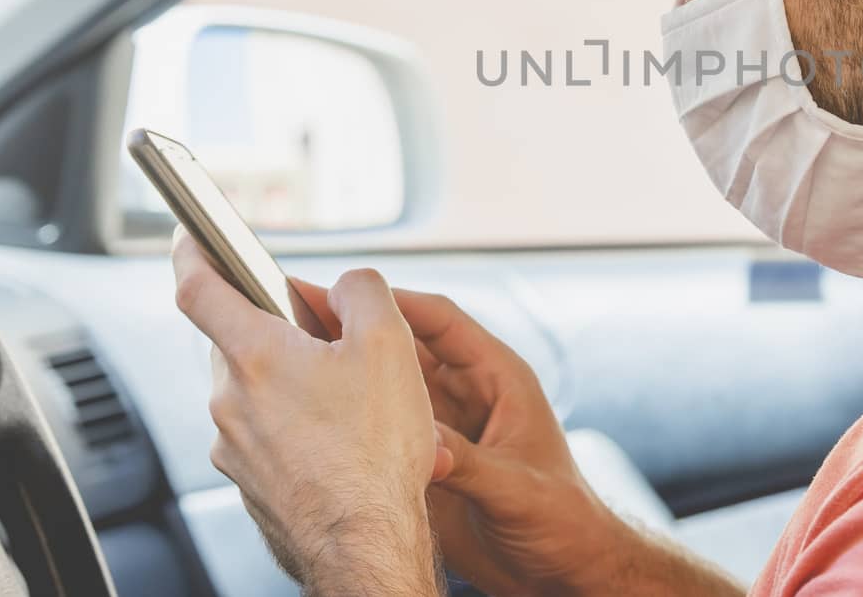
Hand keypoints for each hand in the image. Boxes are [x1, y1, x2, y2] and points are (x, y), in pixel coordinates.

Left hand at [171, 230, 440, 596]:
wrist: (366, 544)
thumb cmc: (374, 454)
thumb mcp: (390, 344)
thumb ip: (363, 291)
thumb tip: (348, 284)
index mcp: (255, 356)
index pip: (199, 287)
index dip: (192, 252)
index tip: (190, 237)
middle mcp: (231, 403)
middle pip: (242, 341)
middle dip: (281, 332)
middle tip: (334, 340)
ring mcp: (236, 449)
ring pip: (259, 392)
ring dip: (297, 384)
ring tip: (356, 404)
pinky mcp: (251, 484)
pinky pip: (269, 436)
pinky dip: (300, 428)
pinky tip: (346, 442)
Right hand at [290, 279, 616, 596]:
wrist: (561, 569)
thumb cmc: (564, 519)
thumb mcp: (518, 489)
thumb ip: (472, 464)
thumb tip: (423, 446)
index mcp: (500, 379)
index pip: (443, 322)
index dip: (397, 304)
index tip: (347, 293)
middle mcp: (467, 394)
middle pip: (405, 347)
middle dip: (357, 329)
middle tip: (302, 314)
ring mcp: (444, 426)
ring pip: (388, 384)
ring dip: (349, 371)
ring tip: (298, 356)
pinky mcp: (427, 459)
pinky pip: (383, 428)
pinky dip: (352, 418)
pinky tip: (316, 415)